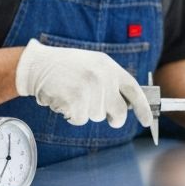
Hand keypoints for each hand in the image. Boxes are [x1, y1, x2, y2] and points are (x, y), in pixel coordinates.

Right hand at [15, 38, 151, 127]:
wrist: (37, 65)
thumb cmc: (64, 66)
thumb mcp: (92, 64)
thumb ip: (109, 80)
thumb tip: (125, 105)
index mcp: (108, 66)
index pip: (133, 89)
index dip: (142, 107)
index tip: (147, 121)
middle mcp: (102, 76)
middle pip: (118, 111)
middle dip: (113, 118)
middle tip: (105, 116)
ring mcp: (88, 88)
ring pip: (97, 116)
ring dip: (85, 112)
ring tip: (72, 95)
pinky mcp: (75, 100)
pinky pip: (79, 120)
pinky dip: (71, 116)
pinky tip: (64, 101)